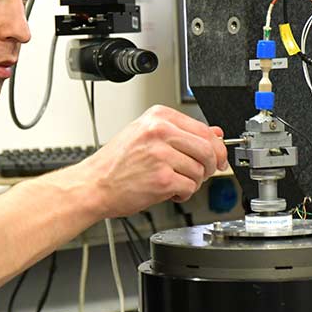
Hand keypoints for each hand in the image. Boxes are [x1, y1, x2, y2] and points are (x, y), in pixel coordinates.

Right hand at [82, 105, 228, 217]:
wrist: (94, 184)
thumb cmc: (116, 163)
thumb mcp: (146, 136)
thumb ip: (181, 133)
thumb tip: (216, 134)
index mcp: (158, 117)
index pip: (204, 129)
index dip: (216, 147)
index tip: (217, 157)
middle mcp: (160, 132)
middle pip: (208, 149)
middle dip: (210, 166)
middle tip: (200, 174)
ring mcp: (161, 155)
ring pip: (200, 171)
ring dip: (192, 182)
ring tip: (173, 181)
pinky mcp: (162, 179)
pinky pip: (190, 188)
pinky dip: (183, 194)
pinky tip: (168, 190)